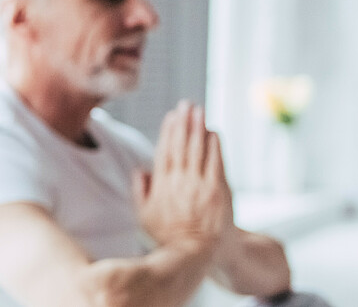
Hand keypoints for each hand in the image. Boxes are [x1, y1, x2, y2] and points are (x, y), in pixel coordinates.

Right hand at [134, 102, 234, 252]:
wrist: (196, 251)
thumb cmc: (169, 235)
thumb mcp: (144, 216)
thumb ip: (140, 191)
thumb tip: (140, 170)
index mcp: (161, 186)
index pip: (164, 151)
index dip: (168, 132)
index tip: (171, 116)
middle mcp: (179, 182)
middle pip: (181, 145)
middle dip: (184, 123)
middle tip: (186, 105)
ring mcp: (199, 185)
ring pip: (198, 150)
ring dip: (198, 128)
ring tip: (199, 111)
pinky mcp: (217, 190)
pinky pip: (216, 162)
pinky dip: (215, 146)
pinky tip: (214, 133)